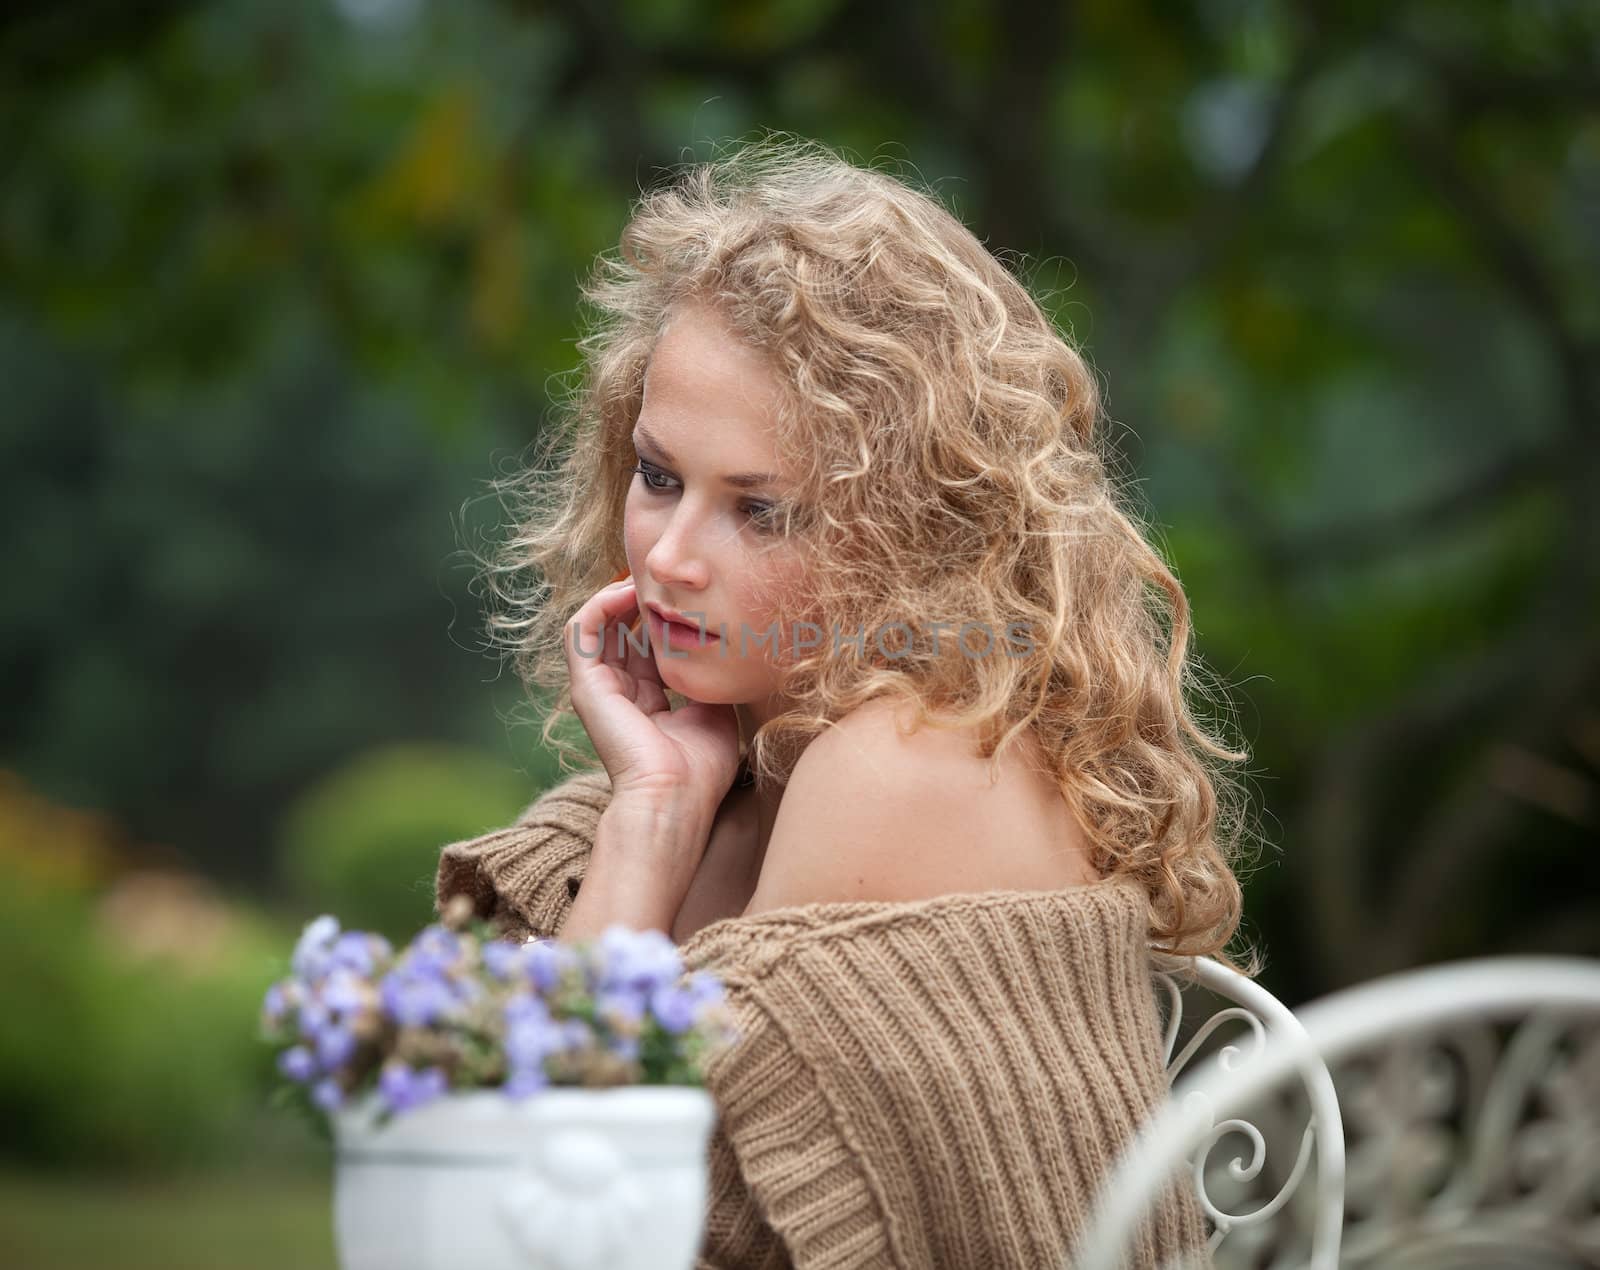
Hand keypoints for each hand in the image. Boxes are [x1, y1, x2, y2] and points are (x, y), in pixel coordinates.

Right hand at [564, 577, 740, 818]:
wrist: (676, 798)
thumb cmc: (701, 768)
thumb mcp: (713, 709)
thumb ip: (708, 677)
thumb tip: (721, 645)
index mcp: (648, 701)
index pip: (646, 646)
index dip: (663, 617)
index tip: (687, 595)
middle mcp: (620, 692)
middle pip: (622, 630)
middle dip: (641, 600)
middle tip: (665, 577)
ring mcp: (599, 689)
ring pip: (598, 625)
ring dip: (618, 596)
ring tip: (644, 578)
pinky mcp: (586, 686)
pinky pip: (582, 631)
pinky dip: (601, 605)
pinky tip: (627, 591)